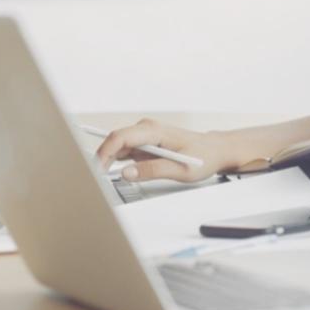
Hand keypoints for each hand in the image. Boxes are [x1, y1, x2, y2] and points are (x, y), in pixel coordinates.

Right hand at [93, 118, 230, 182]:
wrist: (214, 150)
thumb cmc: (203, 157)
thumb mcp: (180, 170)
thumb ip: (152, 171)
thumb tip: (127, 174)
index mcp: (154, 131)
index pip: (120, 137)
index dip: (104, 153)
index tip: (97, 170)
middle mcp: (146, 129)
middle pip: (114, 141)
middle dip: (101, 159)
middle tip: (94, 180)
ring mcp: (144, 136)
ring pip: (117, 147)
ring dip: (107, 161)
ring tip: (101, 179)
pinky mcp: (145, 144)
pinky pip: (124, 151)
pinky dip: (115, 162)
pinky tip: (111, 173)